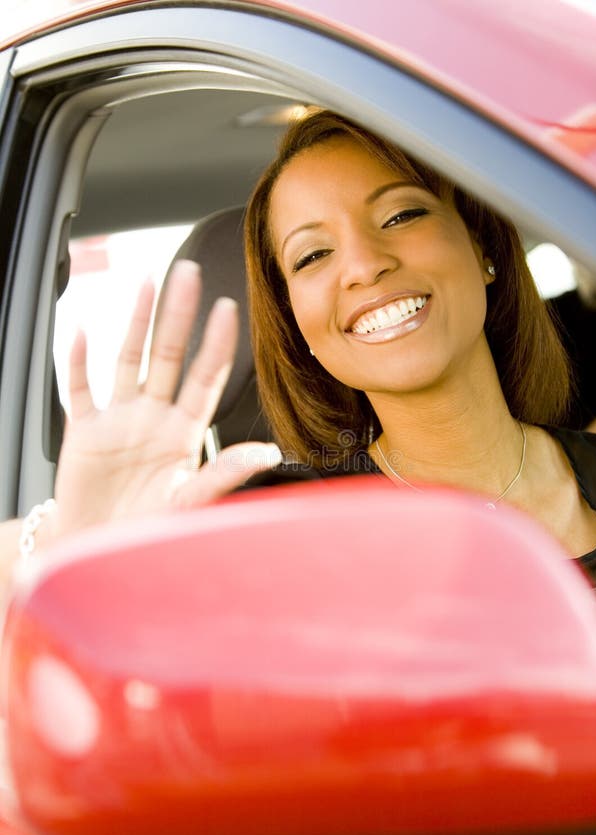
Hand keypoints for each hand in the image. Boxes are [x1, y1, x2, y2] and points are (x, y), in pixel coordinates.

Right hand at [52, 260, 280, 538]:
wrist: (99, 552)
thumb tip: (269, 453)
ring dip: (135, 322)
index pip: (205, 378)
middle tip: (189, 272)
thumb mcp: (189, 501)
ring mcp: (118, 421)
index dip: (216, 344)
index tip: (229, 308)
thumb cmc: (147, 532)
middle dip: (179, 314)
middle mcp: (153, 418)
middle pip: (168, 355)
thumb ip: (224, 474)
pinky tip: (81, 329)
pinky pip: (80, 389)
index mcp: (183, 433)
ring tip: (146, 282)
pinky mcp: (83, 432)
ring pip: (129, 360)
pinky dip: (78, 361)